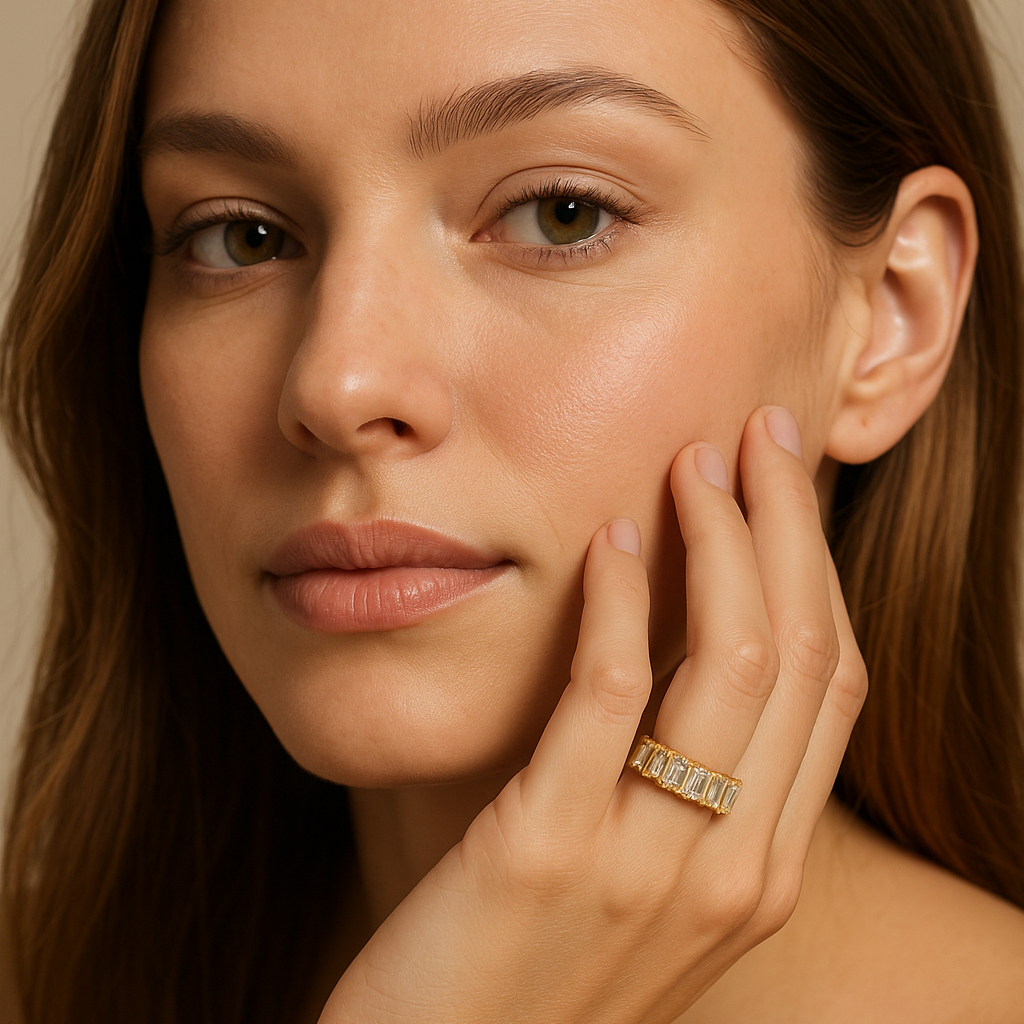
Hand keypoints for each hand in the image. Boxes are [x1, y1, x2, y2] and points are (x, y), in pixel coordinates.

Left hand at [320, 406, 867, 1023]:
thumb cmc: (530, 969)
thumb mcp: (641, 887)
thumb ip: (685, 790)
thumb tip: (690, 650)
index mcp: (761, 870)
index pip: (830, 687)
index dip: (816, 572)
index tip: (786, 488)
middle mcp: (731, 869)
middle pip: (797, 658)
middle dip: (786, 529)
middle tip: (758, 439)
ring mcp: (648, 865)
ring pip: (729, 664)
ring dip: (718, 542)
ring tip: (691, 464)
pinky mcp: (549, 850)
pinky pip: (608, 693)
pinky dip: (616, 601)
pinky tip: (604, 540)